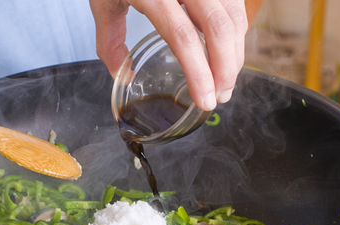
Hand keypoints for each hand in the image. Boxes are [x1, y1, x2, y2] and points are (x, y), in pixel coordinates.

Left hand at [90, 0, 260, 110]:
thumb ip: (110, 41)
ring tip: (225, 80)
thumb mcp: (103, 1)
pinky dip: (236, 31)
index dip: (199, 73)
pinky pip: (235, 3)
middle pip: (219, 28)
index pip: (184, 38)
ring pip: (234, 15)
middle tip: (221, 96)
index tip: (205, 100)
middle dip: (226, 68)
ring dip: (235, 52)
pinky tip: (228, 51)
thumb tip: (122, 75)